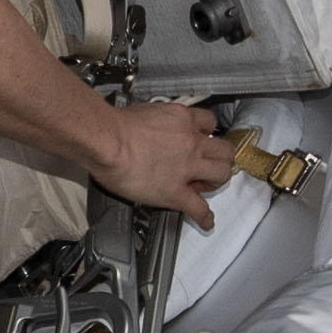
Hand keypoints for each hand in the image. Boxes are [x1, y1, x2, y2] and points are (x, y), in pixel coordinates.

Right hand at [89, 98, 235, 222]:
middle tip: (208, 165)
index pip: (209, 123)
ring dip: (217, 181)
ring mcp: (186, 167)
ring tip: (207, 186)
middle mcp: (190, 142)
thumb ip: (156, 121)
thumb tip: (151, 128)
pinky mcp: (175, 191)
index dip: (208, 134)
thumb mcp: (143, 111)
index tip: (203, 140)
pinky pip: (198, 207)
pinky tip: (206, 221)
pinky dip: (205, 216)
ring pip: (222, 174)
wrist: (107, 141)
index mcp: (181, 119)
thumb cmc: (115, 126)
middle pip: (224, 150)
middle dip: (220, 158)